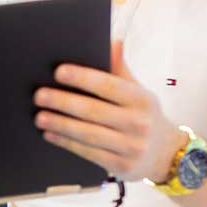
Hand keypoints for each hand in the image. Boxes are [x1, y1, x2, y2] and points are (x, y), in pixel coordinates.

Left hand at [35, 41, 183, 183]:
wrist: (167, 154)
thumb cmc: (143, 115)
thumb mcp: (138, 91)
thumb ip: (120, 69)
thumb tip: (111, 41)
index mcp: (141, 100)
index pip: (108, 85)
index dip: (83, 78)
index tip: (58, 71)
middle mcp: (138, 123)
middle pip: (93, 111)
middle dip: (63, 102)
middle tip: (39, 95)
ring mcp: (131, 147)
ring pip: (88, 134)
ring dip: (60, 125)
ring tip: (39, 117)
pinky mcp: (122, 166)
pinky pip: (88, 153)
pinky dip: (66, 143)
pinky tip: (50, 134)